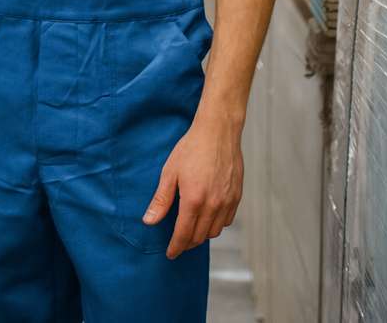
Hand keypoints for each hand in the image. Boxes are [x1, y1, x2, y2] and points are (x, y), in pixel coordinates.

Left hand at [143, 121, 242, 259]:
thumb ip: (161, 200)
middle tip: (178, 242)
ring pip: (215, 231)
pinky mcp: (237, 196)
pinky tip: (208, 217)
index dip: (176, 247)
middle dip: (187, 243)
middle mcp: (213, 204)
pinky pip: (227, 220)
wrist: (218, 132)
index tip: (170, 254)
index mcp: (194, 200)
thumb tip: (149, 221)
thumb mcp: (170, 172)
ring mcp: (227, 201)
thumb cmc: (191, 149)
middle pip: (200, 237)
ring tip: (192, 230)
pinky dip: (217, 224)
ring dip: (202, 234)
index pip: (184, 234)